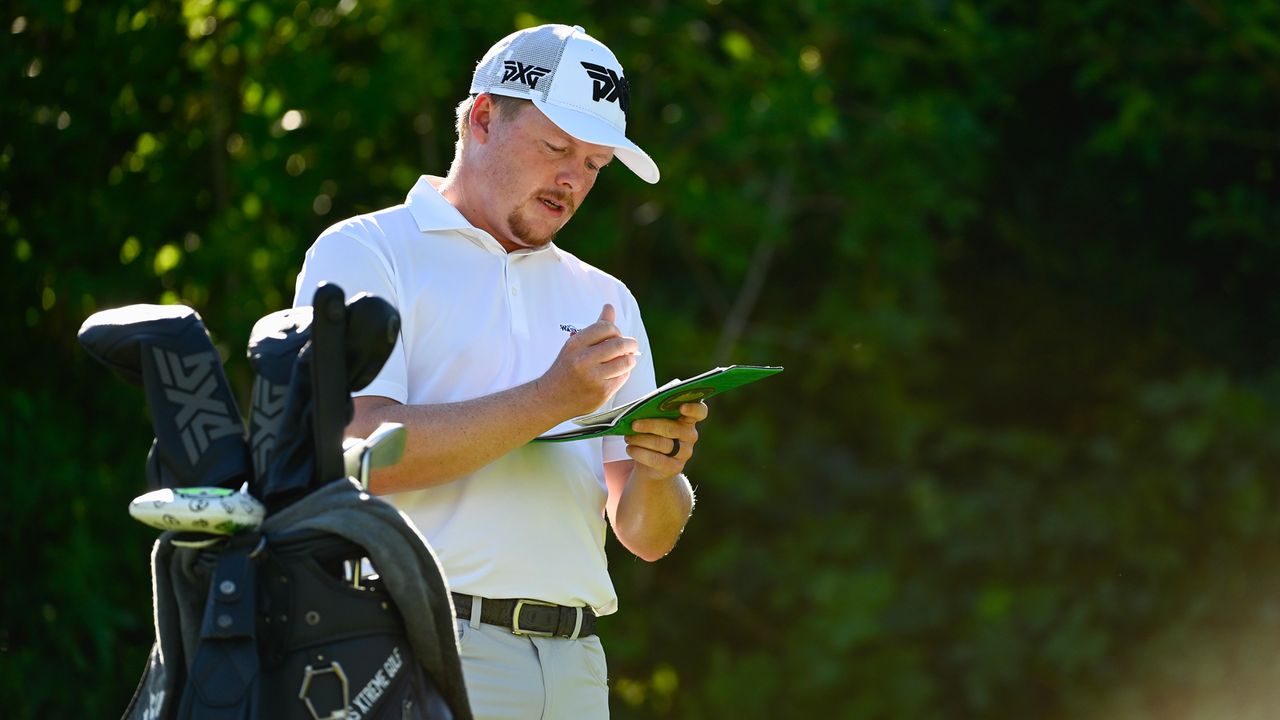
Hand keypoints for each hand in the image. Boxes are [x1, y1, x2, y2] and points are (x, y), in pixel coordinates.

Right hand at [539, 304, 639, 418]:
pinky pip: (623, 377)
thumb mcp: (576, 346)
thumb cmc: (566, 369)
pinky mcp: (602, 392)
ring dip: (630, 359)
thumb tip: (609, 307)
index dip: (616, 330)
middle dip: (630, 344)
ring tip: (626, 359)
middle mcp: (583, 360)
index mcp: (575, 344)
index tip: (617, 336)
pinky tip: (616, 373)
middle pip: (619, 344)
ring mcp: (593, 377)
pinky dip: (624, 373)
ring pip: (625, 362)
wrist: (550, 399)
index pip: (606, 328)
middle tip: (631, 346)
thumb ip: (596, 327)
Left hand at [625, 401, 708, 480]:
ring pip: (662, 444)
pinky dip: (639, 453)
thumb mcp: (656, 422)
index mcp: (688, 419)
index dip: (694, 408)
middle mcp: (690, 436)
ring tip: (628, 437)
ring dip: (641, 439)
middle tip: (634, 424)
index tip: (682, 407)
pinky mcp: (674, 468)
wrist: (652, 465)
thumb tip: (638, 410)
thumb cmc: (653, 435)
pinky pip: (656, 459)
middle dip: (650, 425)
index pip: (700, 412)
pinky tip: (630, 449)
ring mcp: (684, 453)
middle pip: (672, 428)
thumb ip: (654, 413)